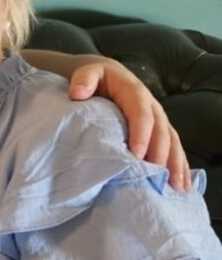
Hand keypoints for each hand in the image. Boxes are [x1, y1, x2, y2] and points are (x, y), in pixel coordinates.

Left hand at [66, 61, 189, 189]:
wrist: (107, 75)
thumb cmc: (95, 78)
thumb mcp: (88, 73)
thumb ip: (83, 80)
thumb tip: (77, 93)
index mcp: (135, 93)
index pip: (141, 114)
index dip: (141, 134)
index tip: (137, 155)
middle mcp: (152, 106)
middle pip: (161, 131)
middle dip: (161, 154)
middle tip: (157, 177)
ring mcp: (158, 119)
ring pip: (172, 142)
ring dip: (176, 164)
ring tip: (177, 186)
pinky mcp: (159, 130)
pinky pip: (174, 147)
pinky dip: (179, 165)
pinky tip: (182, 185)